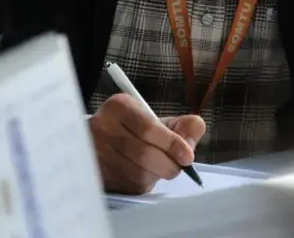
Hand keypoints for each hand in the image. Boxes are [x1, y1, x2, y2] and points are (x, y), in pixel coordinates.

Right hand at [90, 94, 205, 193]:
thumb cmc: (133, 130)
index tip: (187, 155)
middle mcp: (103, 127)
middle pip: (144, 153)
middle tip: (179, 167)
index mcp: (119, 106)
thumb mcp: (155, 119)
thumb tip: (195, 133)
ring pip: (137, 173)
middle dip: (168, 164)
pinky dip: (144, 184)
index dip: (172, 143)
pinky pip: (129, 186)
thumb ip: (181, 124)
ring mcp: (97, 152)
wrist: (99, 141)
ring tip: (160, 168)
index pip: (149, 128)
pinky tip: (145, 174)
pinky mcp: (97, 174)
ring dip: (156, 175)